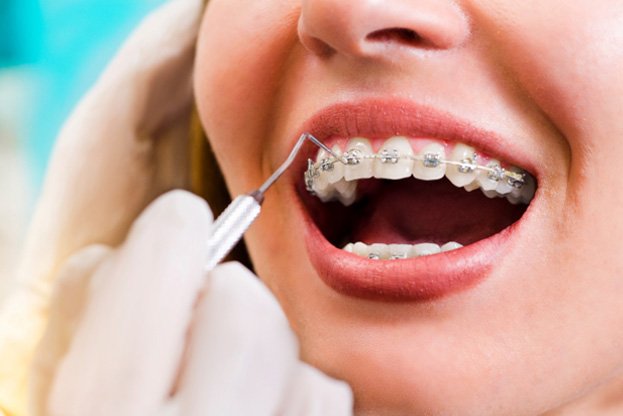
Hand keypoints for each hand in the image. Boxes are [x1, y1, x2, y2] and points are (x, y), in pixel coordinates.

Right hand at [29, 191, 351, 415]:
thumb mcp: (65, 386)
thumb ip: (102, 303)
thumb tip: (170, 235)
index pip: (169, 255)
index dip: (172, 232)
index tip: (174, 235)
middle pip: (244, 302)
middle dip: (218, 296)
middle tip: (190, 328)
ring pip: (292, 348)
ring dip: (258, 349)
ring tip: (218, 387)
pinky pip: (323, 396)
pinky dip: (294, 392)